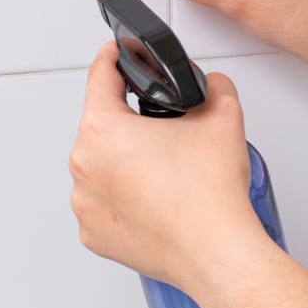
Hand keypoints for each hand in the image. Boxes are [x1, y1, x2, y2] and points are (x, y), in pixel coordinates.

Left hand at [69, 41, 271, 289]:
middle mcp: (84, 166)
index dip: (112, 58)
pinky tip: (156, 202)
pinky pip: (104, 205)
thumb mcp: (223, 115)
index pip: (100, 77)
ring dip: (125, 164)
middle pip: (101, 127)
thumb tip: (208, 87)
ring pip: (102, 168)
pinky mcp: (94, 235)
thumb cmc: (210, 195)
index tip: (116, 54)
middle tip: (166, 133)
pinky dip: (123, 200)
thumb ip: (212, 86)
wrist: (217, 252)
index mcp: (103, 129)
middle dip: (130, 124)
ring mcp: (85, 205)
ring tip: (165, 173)